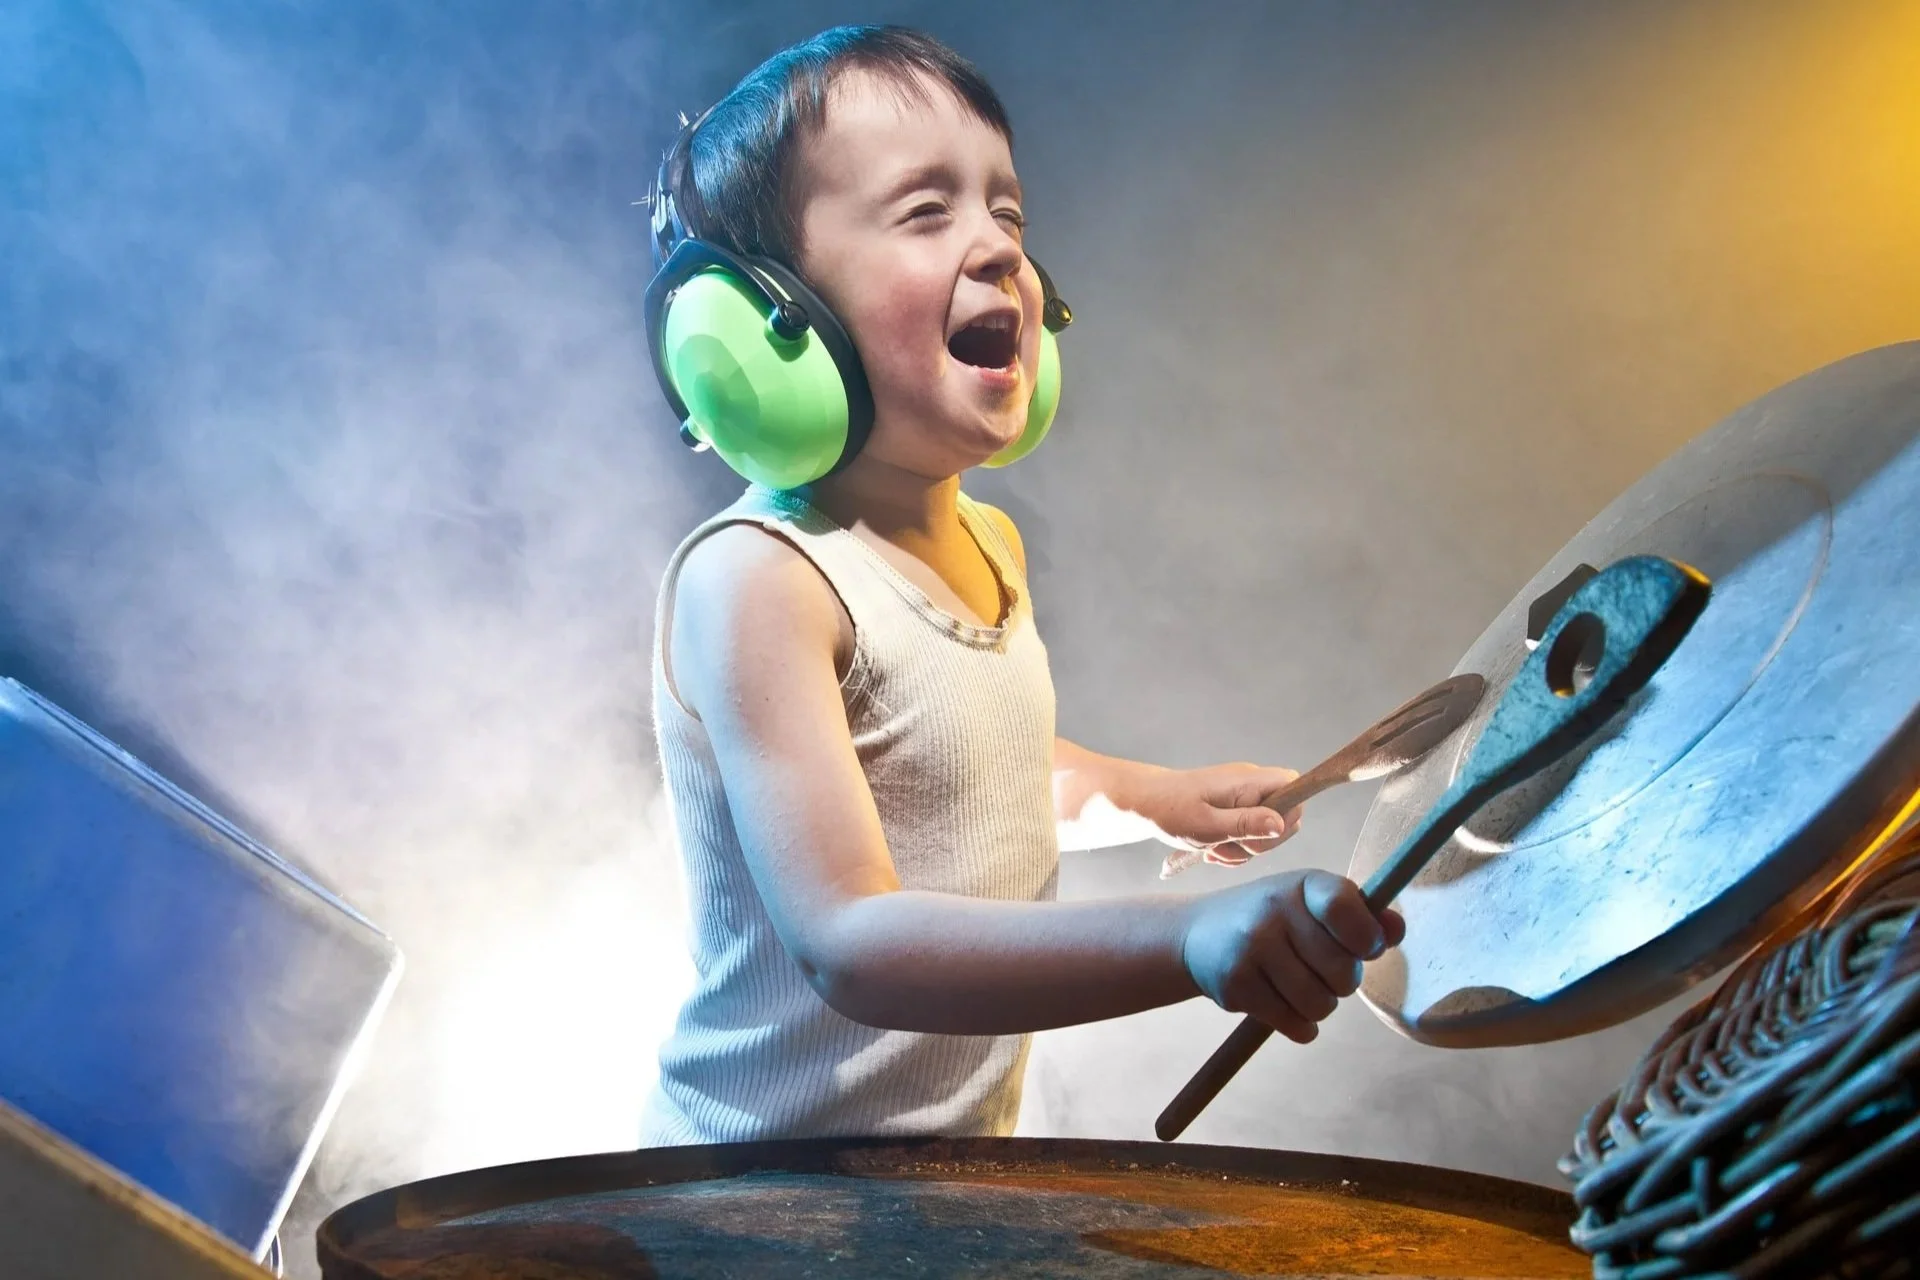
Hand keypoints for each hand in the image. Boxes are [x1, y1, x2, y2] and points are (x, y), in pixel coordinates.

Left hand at [1124, 761, 1304, 867]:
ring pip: (1266, 833)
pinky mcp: (1236, 810)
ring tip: (1213, 849)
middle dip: (1261, 843)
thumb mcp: (1208, 825)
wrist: (1144, 805)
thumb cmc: (1171, 811)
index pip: (1296, 788)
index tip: (1261, 835)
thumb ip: (1246, 825)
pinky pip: (1250, 836)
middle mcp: (1252, 786)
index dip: (1289, 816)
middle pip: (1285, 818)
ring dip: (1243, 850)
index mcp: (1249, 781)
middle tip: (1229, 846)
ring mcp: (1245, 798)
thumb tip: (1281, 824)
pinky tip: (1213, 850)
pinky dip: (1234, 849)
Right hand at [1179, 869, 1406, 1042]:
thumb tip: (1396, 930)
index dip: (1367, 938)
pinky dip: (1301, 1025)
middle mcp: (1273, 911)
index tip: (1365, 948)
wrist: (1197, 935)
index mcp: (1301, 885)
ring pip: (1321, 1005)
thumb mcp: (1311, 903)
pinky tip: (1285, 1006)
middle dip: (1343, 981)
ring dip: (1321, 1005)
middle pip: (1344, 971)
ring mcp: (1251, 949)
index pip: (1344, 907)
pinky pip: (1295, 1025)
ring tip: (1302, 988)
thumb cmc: (1272, 918)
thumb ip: (1360, 916)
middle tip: (1323, 970)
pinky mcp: (1235, 986)